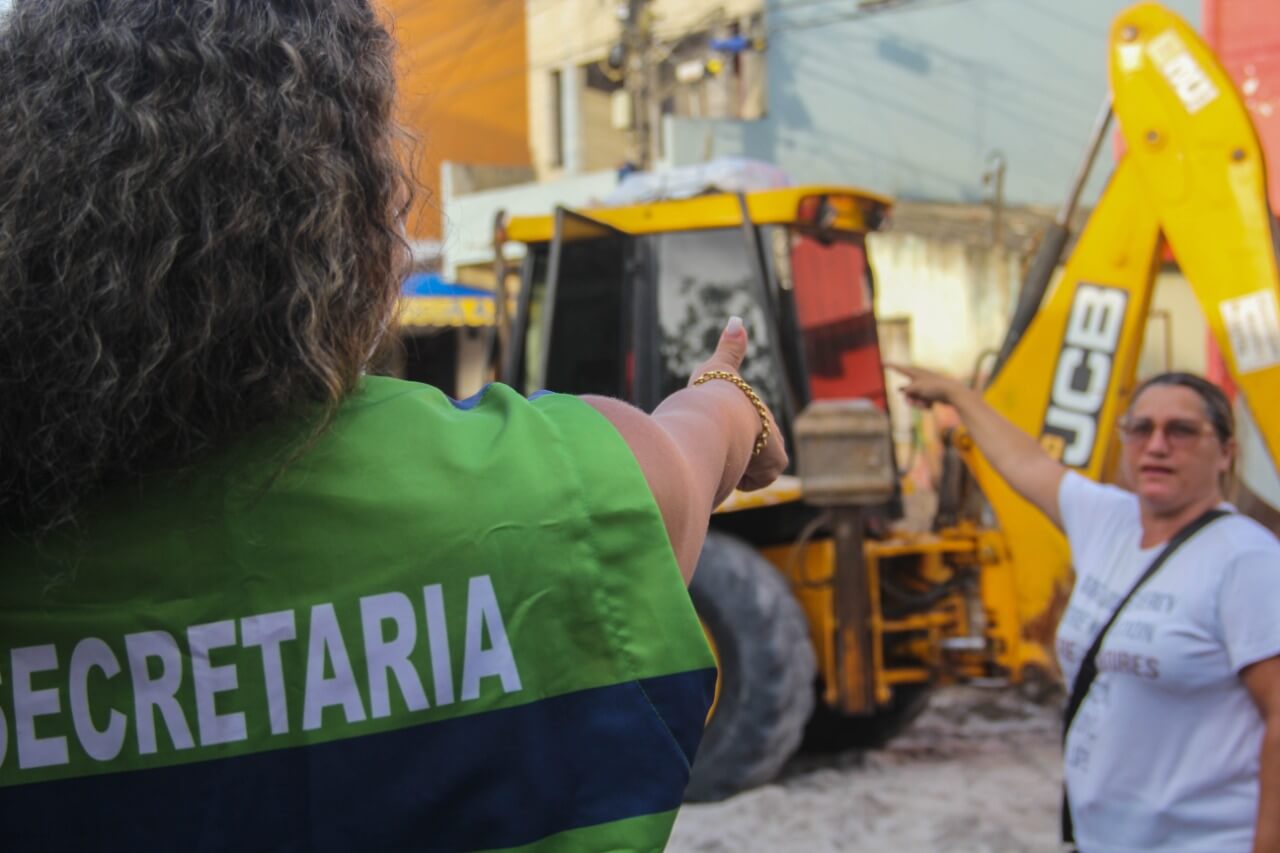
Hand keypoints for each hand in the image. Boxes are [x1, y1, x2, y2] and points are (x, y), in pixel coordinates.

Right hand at [689, 317, 787, 491]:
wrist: (717, 416)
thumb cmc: (711, 393)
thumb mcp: (718, 368)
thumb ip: (730, 348)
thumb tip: (736, 320)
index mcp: (756, 410)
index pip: (749, 426)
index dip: (735, 433)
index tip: (723, 436)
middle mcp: (769, 428)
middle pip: (748, 451)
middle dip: (731, 453)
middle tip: (714, 448)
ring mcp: (774, 447)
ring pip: (746, 468)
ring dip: (730, 466)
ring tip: (719, 454)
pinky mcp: (776, 464)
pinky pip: (748, 481)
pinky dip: (735, 478)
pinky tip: (727, 465)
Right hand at [887, 363, 970, 408]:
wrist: (953, 393)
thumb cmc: (934, 388)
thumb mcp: (916, 388)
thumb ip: (907, 390)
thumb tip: (903, 391)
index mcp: (916, 373)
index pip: (900, 368)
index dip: (891, 366)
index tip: (883, 362)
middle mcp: (920, 379)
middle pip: (906, 390)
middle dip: (908, 398)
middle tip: (911, 402)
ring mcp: (926, 387)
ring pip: (914, 398)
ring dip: (917, 403)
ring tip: (924, 405)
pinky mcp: (932, 394)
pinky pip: (923, 402)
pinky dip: (925, 405)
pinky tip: (932, 406)